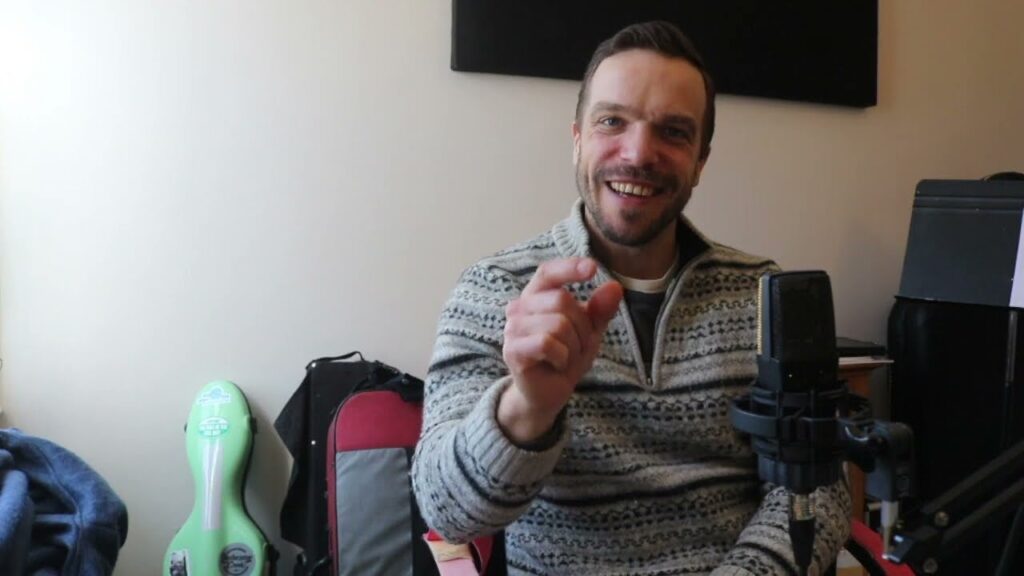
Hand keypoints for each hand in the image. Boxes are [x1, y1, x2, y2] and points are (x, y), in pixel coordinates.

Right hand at [498, 257, 622, 443]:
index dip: (568, 267)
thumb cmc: (565, 356)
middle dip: (582, 326)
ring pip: (558, 324)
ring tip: (566, 358)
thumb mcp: (589, 331)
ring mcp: (513, 329)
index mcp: (536, 296)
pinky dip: (562, 357)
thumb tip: (615, 287)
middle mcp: (519, 308)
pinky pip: (547, 343)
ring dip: (573, 346)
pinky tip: (558, 365)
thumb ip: (600, 310)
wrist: (548, 393)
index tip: (592, 268)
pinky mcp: (513, 351)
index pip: (548, 272)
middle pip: (562, 300)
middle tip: (578, 346)